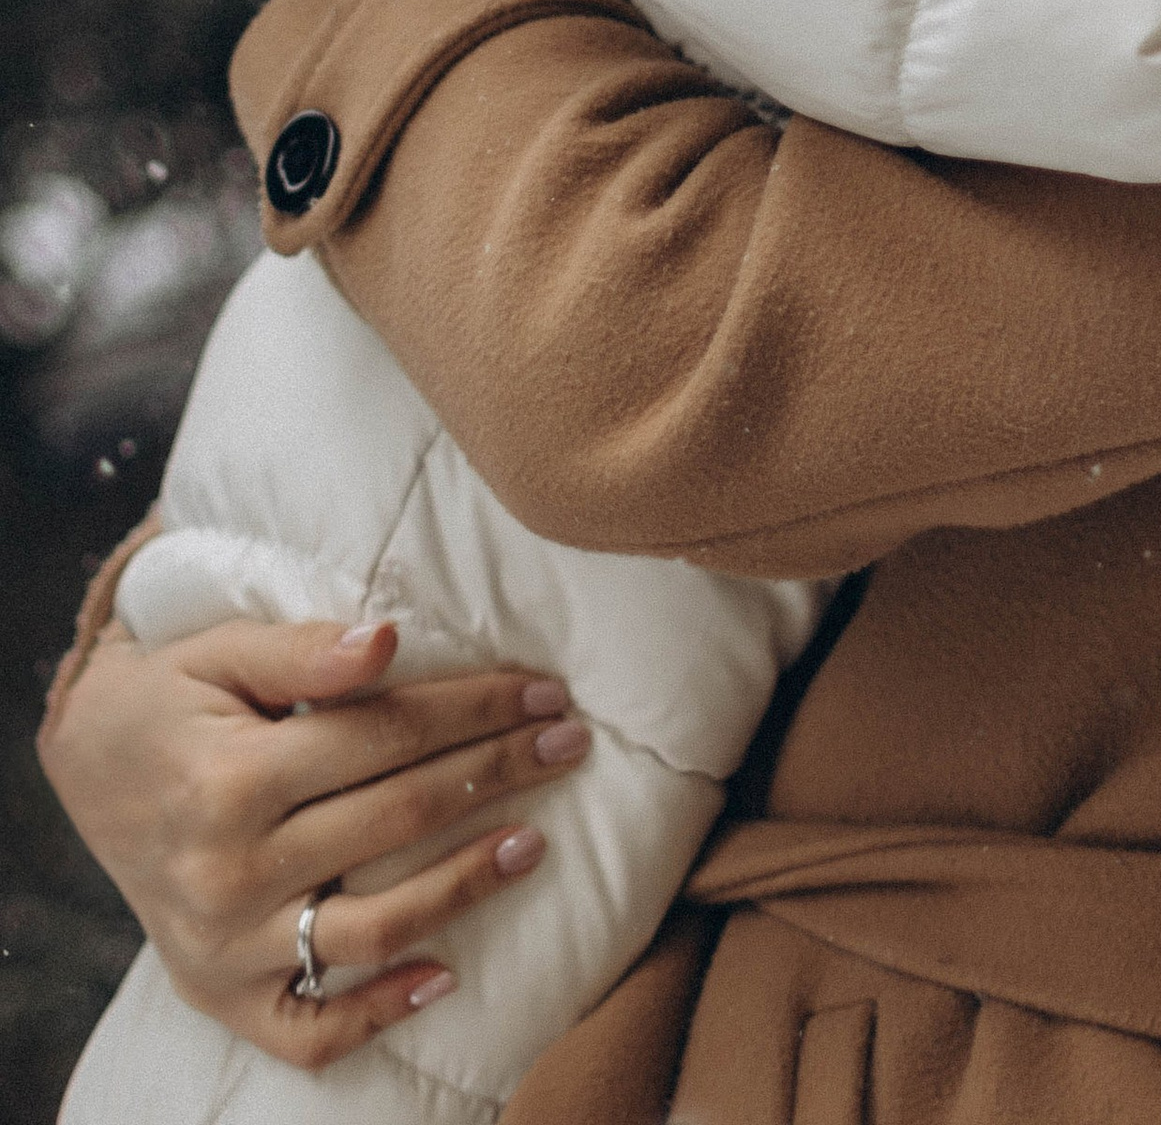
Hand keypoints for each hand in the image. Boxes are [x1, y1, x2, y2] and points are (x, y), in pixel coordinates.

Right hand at [38, 614, 591, 1067]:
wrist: (85, 770)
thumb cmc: (169, 700)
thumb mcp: (219, 652)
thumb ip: (304, 652)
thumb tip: (388, 639)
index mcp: (232, 780)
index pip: (387, 739)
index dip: (475, 709)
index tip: (545, 690)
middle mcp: (228, 872)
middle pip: (397, 820)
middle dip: (497, 774)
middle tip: (569, 744)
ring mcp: (225, 946)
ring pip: (373, 929)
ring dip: (465, 886)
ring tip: (535, 843)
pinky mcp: (220, 995)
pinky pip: (308, 1028)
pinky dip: (377, 1013)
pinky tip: (445, 973)